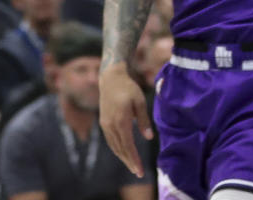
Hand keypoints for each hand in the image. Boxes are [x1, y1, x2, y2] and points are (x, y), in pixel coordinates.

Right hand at [100, 63, 152, 177]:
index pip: (128, 145)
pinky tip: (123, 152)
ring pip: (114, 146)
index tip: (139, 170)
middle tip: (137, 172)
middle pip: (120, 149)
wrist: (111, 78)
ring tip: (131, 165)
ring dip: (123, 157)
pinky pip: (111, 141)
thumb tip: (149, 137)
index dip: (134, 159)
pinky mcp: (104, 123)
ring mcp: (105, 125)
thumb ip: (143, 120)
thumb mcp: (139, 101)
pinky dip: (117, 149)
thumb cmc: (129, 88)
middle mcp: (111, 126)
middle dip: (129, 162)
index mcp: (121, 120)